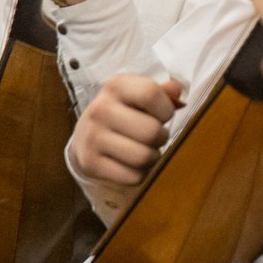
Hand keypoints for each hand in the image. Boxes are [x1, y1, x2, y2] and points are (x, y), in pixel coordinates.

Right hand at [70, 72, 183, 186]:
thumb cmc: (124, 113)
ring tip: (145, 149)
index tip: (163, 115)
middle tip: (154, 136)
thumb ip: (162, 90)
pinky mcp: (90, 164)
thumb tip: (176, 89)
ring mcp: (92, 137)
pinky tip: (131, 163)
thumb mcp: (139, 95)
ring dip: (152, 157)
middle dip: (161, 137)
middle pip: (151, 131)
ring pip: (143, 157)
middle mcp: (100, 109)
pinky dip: (139, 173)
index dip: (166, 109)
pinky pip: (133, 176)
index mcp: (115, 86)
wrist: (86, 137)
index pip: (150, 93)